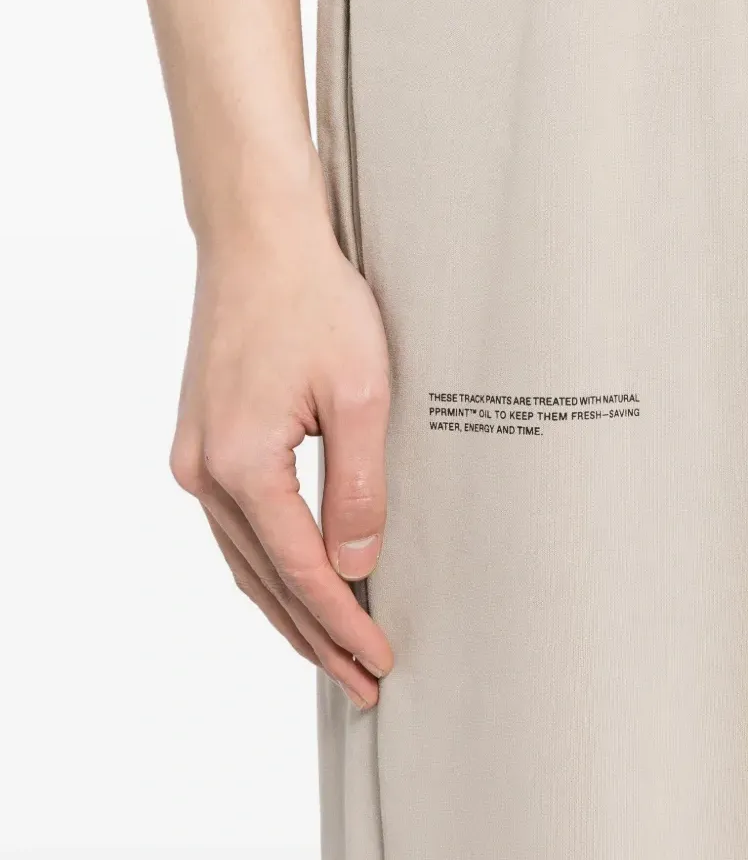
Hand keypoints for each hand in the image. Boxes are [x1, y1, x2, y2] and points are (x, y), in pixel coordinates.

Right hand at [169, 214, 392, 709]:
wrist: (258, 238)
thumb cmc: (312, 300)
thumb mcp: (360, 393)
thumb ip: (357, 486)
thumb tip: (356, 563)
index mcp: (243, 463)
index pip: (301, 572)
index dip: (342, 624)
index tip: (378, 662)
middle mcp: (206, 471)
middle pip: (264, 581)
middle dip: (314, 637)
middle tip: (359, 682)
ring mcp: (197, 456)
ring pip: (245, 561)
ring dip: (288, 608)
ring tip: (329, 650)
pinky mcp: (205, 440)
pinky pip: (236, 527)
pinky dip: (267, 567)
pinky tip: (291, 582)